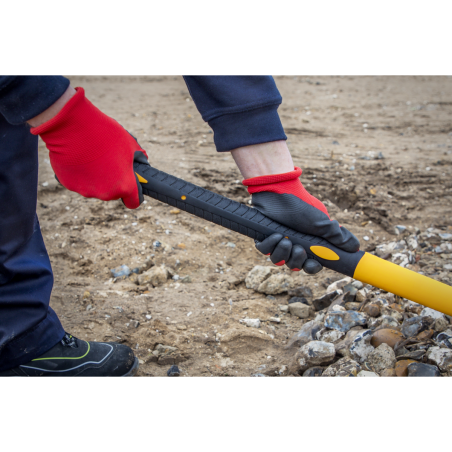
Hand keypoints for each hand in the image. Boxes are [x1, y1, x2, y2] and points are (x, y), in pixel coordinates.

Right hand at [30, 87, 147, 208]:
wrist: (71, 126)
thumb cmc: (104, 134)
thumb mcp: (129, 144)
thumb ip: (138, 159)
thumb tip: (140, 162)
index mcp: (124, 186)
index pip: (133, 202)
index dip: (134, 193)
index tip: (132, 185)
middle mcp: (105, 194)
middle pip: (113, 193)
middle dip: (114, 181)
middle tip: (110, 161)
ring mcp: (86, 190)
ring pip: (95, 187)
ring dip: (96, 177)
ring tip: (93, 156)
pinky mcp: (69, 185)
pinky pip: (79, 181)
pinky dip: (81, 173)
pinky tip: (79, 157)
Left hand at [243, 167, 359, 273]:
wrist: (280, 190)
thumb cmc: (302, 206)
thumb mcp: (322, 222)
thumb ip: (337, 236)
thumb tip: (355, 247)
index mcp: (308, 245)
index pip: (311, 265)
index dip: (312, 268)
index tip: (315, 264)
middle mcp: (293, 245)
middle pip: (294, 266)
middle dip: (297, 261)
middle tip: (298, 249)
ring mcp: (277, 242)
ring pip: (278, 260)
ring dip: (283, 252)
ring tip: (285, 239)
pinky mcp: (263, 237)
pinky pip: (264, 250)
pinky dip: (270, 245)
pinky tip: (276, 235)